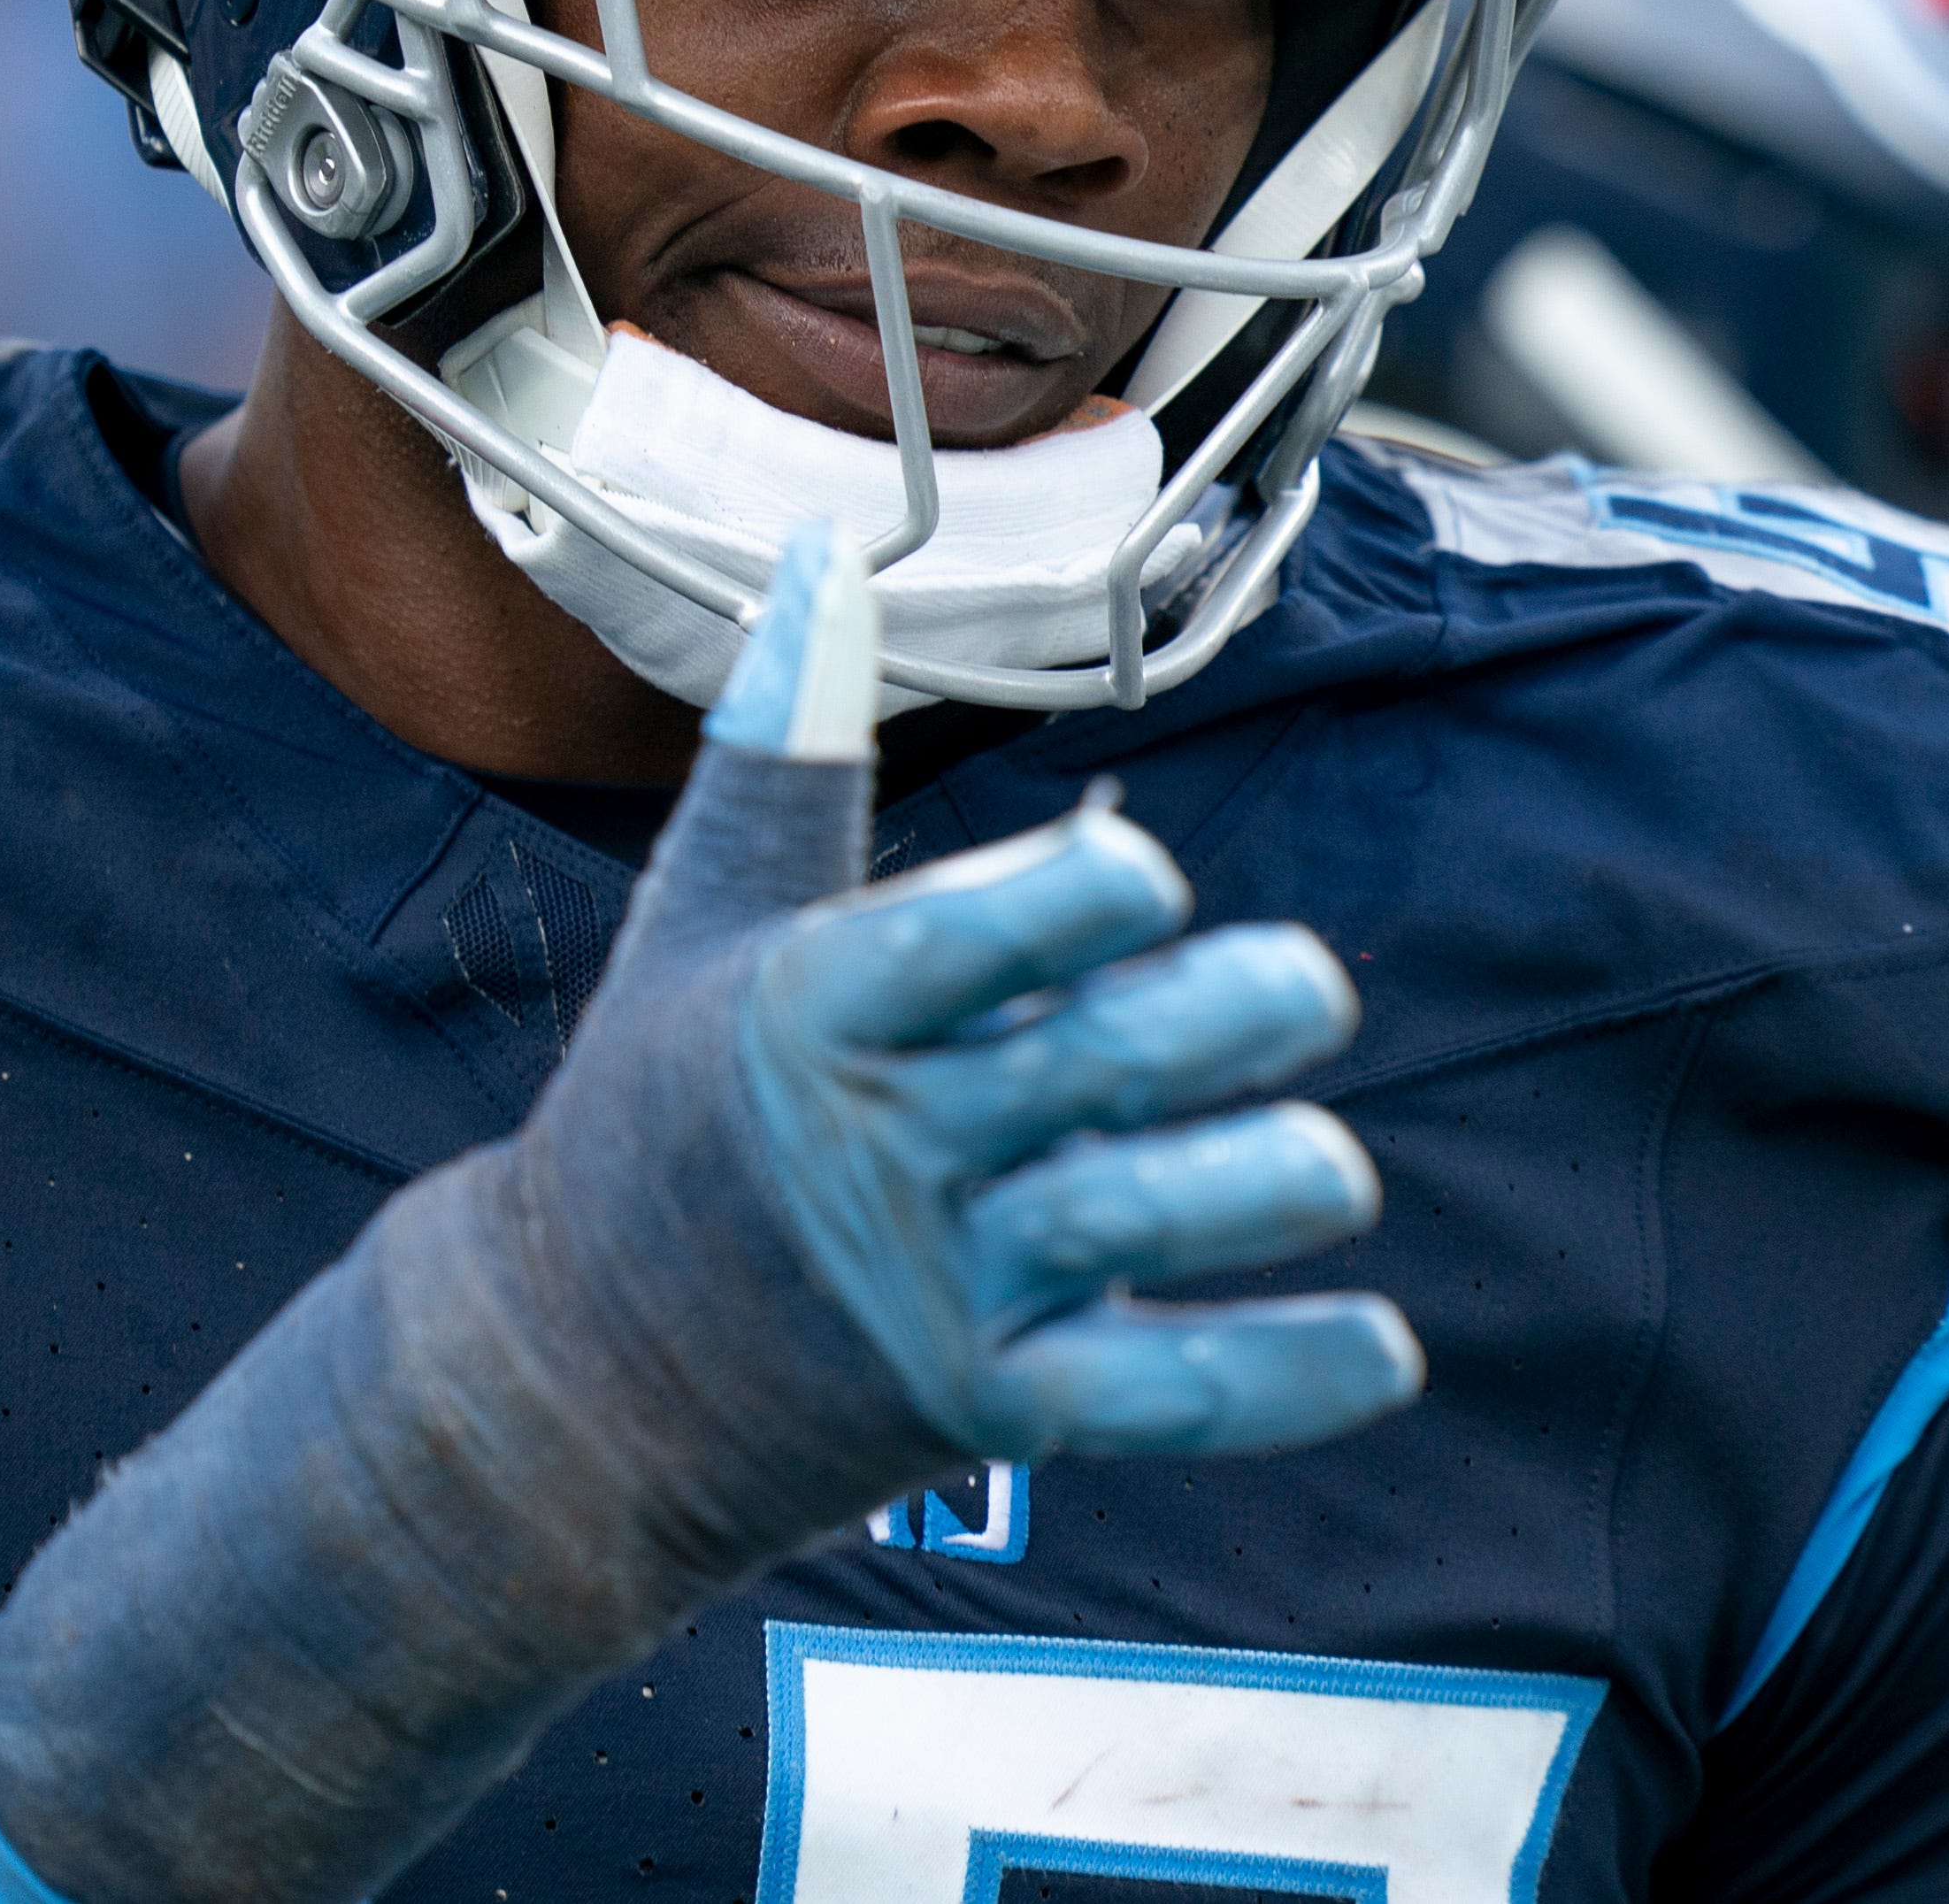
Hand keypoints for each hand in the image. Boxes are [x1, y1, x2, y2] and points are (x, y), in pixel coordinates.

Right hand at [0, 526, 1417, 1903]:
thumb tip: (823, 545)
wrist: (564, 1386)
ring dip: (1256, 1190)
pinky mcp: (983, 1404)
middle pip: (1080, 1073)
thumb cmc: (660, 1102)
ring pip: (1129, 1228)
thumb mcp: (702, 911)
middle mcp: (879, 1148)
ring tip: (1328, 1165)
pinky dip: (1277, 1380)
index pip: (950, 944)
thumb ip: (792, 736)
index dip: (1068, 903)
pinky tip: (1384, 1345)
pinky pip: (1152, 1399)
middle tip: (1306, 987)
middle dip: (1220, 1023)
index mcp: (812, 1006)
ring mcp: (933, 1286)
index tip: (1148, 868)